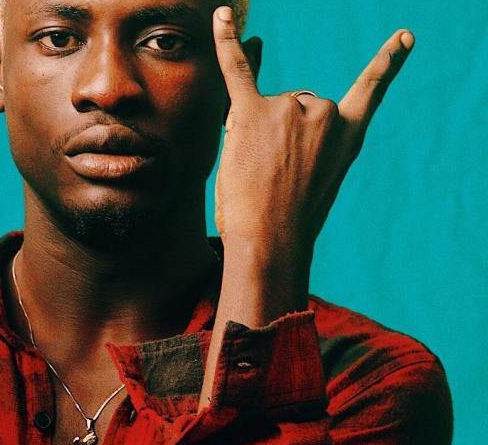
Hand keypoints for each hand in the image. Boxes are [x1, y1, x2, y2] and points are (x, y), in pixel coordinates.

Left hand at [212, 6, 413, 271]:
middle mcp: (323, 112)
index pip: (370, 90)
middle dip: (279, 134)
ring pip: (266, 107)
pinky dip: (226, 41)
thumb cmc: (291, 220)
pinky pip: (236, 70)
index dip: (386, 64)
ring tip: (256, 171)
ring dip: (255, 132)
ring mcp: (289, 109)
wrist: (273, 240)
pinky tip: (223, 16)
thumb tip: (278, 101)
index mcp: (348, 134)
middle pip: (294, 106)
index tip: (403, 39)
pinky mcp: (252, 113)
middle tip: (274, 174)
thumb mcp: (317, 177)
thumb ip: (309, 139)